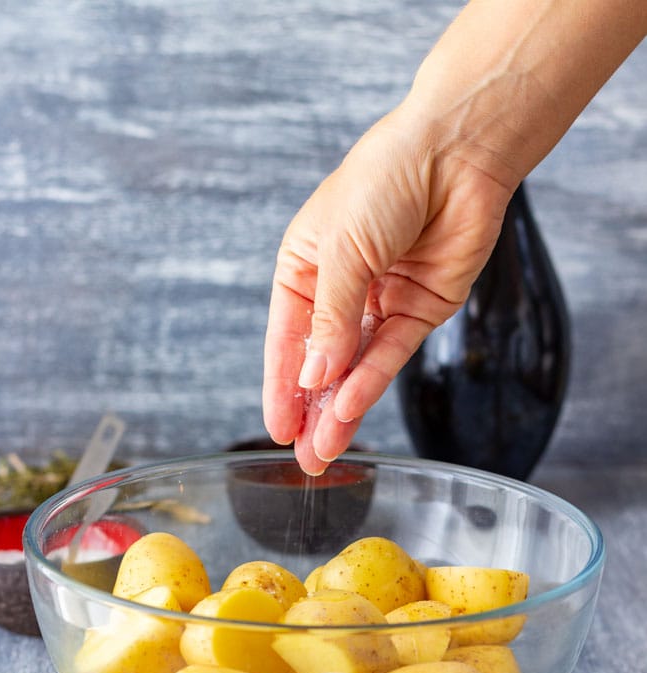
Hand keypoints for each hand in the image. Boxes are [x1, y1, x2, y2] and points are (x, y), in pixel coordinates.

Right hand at [262, 99, 512, 473]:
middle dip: (312, 412)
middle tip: (304, 460)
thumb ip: (329, 321)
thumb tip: (315, 380)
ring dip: (341, 408)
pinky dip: (372, 381)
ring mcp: (381, 301)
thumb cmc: (386, 177)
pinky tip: (352, 409)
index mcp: (305, 267)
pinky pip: (391, 353)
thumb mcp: (341, 250)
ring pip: (356, 367)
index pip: (286, 340)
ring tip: (325, 452)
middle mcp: (340, 290)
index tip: (277, 429)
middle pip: (322, 363)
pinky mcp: (420, 308)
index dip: (280, 387)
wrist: (457, 149)